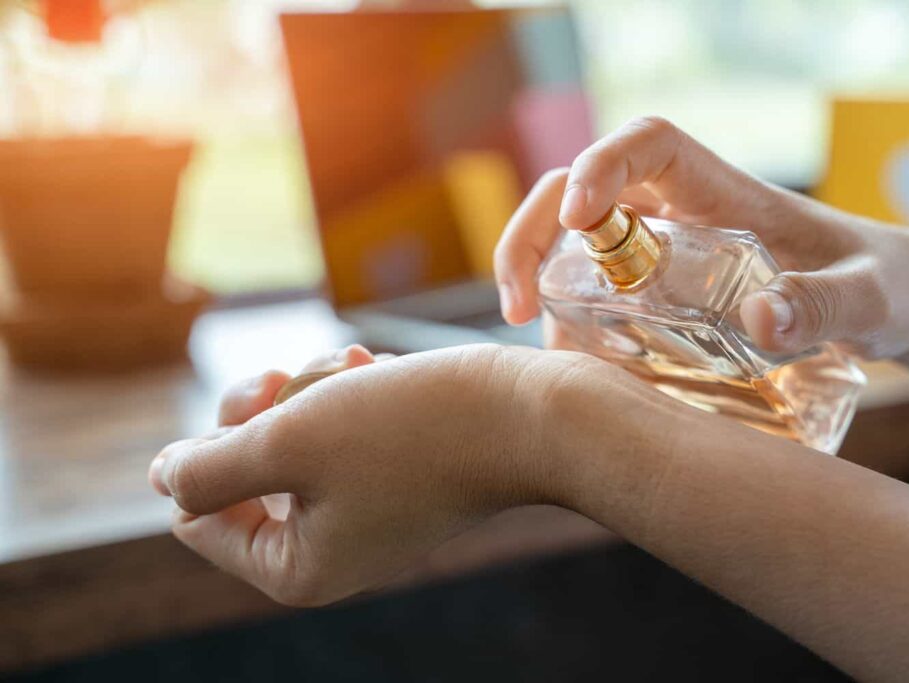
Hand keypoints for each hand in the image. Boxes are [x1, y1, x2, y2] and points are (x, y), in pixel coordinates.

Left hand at [148, 343, 614, 606]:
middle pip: (240, 472)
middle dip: (264, 411)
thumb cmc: (411, 429)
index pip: (196, 515)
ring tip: (352, 365)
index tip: (263, 403)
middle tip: (292, 374)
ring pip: (289, 438)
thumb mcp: (289, 442)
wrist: (528, 414)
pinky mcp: (394, 476)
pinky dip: (345, 393)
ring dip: (308, 390)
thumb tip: (162, 479)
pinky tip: (374, 367)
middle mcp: (329, 551)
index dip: (213, 447)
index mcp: (297, 569)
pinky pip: (337, 430)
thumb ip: (208, 468)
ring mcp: (363, 513)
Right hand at [494, 116, 908, 358]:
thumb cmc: (888, 285)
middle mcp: (682, 216)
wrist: (892, 302)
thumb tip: (758, 317)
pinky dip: (569, 324)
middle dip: (533, 235)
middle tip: (519, 306)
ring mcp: (665, 255)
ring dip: (539, 283)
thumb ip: (829, 304)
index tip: (580, 219)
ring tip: (543, 353)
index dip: (601, 166)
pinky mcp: (661, 295)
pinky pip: (595, 295)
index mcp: (724, 194)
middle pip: (579, 193)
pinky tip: (576, 373)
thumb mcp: (873, 299)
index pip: (648, 146)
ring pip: (574, 246)